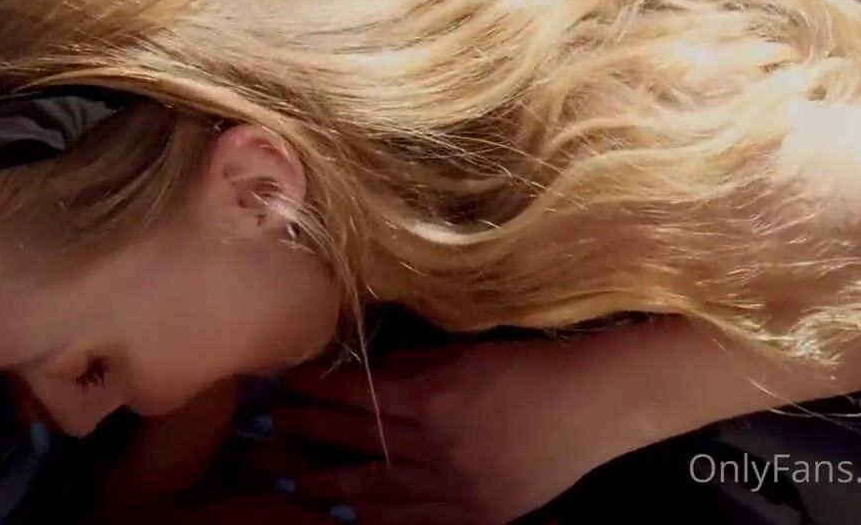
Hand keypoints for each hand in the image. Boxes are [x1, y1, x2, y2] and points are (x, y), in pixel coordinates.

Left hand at [261, 340, 613, 523]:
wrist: (596, 403)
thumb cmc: (531, 364)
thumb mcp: (465, 352)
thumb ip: (411, 365)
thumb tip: (362, 373)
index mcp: (431, 397)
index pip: (351, 396)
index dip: (311, 391)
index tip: (280, 383)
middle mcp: (436, 447)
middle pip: (353, 442)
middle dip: (304, 433)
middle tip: (265, 428)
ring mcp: (456, 488)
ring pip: (373, 490)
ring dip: (325, 483)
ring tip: (286, 477)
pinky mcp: (476, 514)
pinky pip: (411, 520)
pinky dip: (374, 516)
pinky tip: (345, 513)